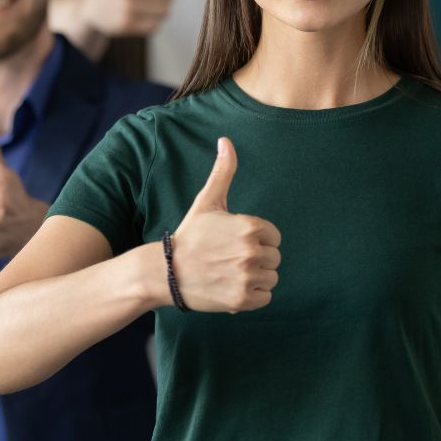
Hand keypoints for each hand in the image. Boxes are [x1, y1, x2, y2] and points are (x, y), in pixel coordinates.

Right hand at [170, 138, 280, 312]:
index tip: (236, 243)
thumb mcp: (207, 201)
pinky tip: (232, 287)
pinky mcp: (242, 299)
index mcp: (250, 227)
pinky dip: (252, 297)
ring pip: (271, 279)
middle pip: (274, 258)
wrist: (166, 271)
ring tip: (231, 274)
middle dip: (257, 260)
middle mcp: (252, 252)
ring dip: (255, 279)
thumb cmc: (190, 235)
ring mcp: (247, 277)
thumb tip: (225, 141)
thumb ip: (223, 172)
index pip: (274, 237)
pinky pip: (265, 299)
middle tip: (230, 260)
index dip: (258, 240)